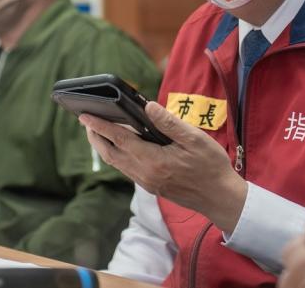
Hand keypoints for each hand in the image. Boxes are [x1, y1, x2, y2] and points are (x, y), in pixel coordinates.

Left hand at [79, 101, 247, 232]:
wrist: (219, 197)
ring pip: (116, 163)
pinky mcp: (150, 185)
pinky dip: (116, 154)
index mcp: (153, 160)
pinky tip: (120, 144)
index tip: (84, 115)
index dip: (100, 126)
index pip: (119, 139)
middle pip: (110, 153)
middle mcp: (144, 173)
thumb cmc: (211, 166)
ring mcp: (146, 182)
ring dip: (103, 146)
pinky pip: (125, 168)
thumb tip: (148, 106)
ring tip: (97, 130)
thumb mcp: (195, 139)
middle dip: (95, 136)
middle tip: (86, 119)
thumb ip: (169, 123)